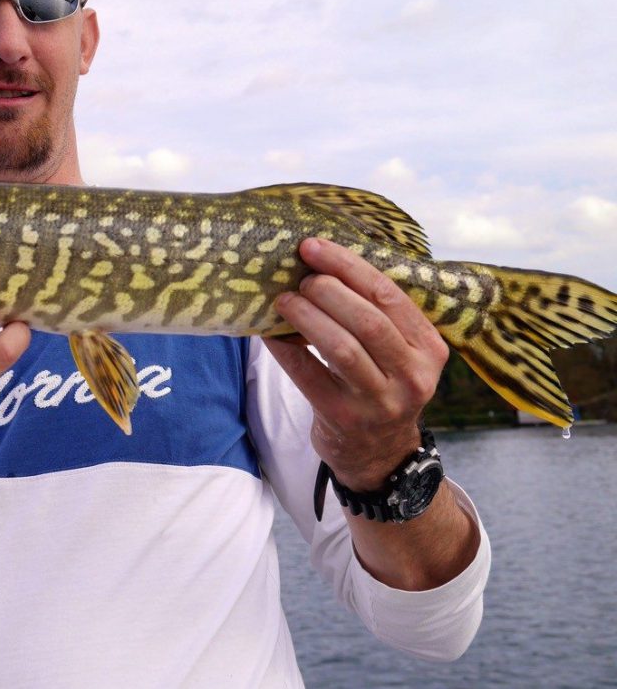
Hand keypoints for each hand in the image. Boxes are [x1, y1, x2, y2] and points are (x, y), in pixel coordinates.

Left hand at [263, 238, 448, 490]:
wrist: (378, 452)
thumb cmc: (380, 384)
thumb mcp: (397, 352)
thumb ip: (375, 313)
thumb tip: (319, 261)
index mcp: (429, 348)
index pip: (389, 295)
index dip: (349, 266)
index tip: (314, 247)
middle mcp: (412, 376)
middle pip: (368, 320)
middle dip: (328, 289)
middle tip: (300, 277)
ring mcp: (380, 402)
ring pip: (342, 348)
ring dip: (307, 316)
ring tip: (284, 299)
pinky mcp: (344, 419)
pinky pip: (309, 374)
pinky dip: (285, 348)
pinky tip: (269, 331)